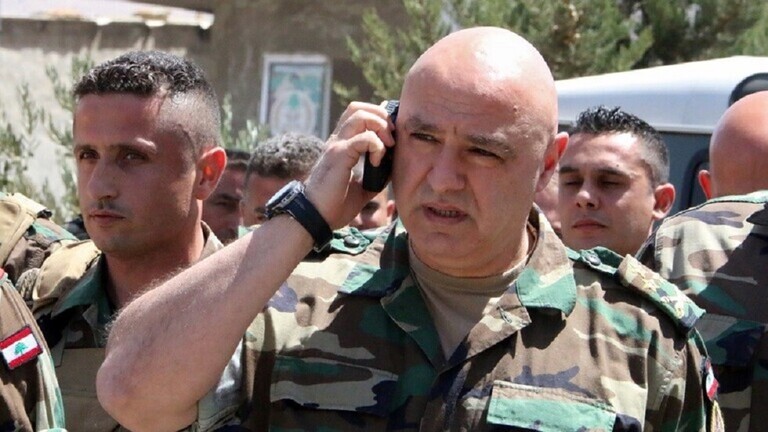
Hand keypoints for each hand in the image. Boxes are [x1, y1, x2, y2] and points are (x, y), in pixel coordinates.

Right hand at [304, 101, 395, 228]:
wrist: (315, 217)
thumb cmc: (335, 205)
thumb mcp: (363, 188)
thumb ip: (376, 175)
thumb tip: (392, 168)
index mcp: (341, 145)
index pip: (358, 115)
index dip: (377, 118)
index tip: (391, 136)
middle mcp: (337, 140)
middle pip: (358, 108)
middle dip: (381, 116)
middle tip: (391, 138)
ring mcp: (336, 146)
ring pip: (360, 115)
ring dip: (380, 126)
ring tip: (387, 146)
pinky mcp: (338, 155)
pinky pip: (363, 138)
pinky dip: (376, 145)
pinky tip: (377, 161)